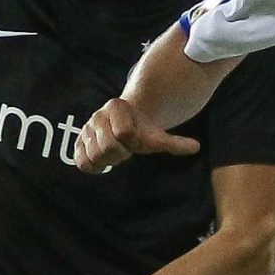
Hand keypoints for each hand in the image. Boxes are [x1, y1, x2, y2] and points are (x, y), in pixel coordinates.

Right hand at [74, 97, 198, 173]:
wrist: (124, 121)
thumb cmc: (142, 130)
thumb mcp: (157, 135)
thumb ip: (173, 142)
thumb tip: (196, 147)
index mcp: (117, 107)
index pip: (124, 134)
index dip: (133, 143)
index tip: (135, 143)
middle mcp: (98, 116)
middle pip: (107, 146)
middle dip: (120, 153)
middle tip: (125, 151)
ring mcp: (86, 128)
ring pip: (93, 155)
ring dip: (107, 160)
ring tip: (115, 154)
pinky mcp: (79, 140)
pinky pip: (80, 161)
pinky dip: (92, 166)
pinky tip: (103, 163)